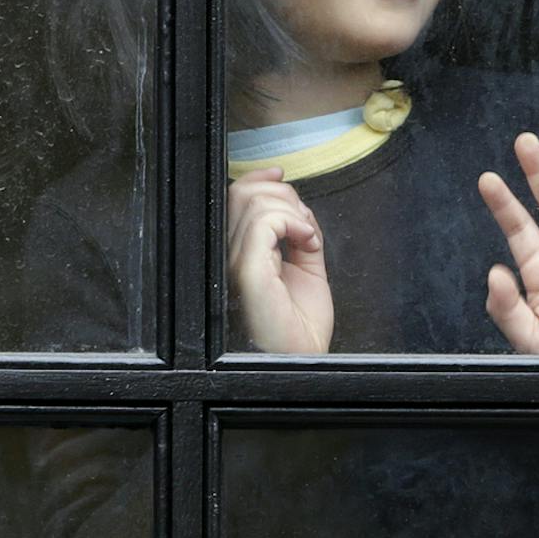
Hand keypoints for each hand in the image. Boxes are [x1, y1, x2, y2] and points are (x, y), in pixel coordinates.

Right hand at [227, 167, 332, 352]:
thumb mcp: (305, 268)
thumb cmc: (301, 327)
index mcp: (240, 254)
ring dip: (295, 212)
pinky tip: (308, 245)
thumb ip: (296, 234)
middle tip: (306, 228)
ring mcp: (236, 263)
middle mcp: (230, 256)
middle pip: (244, 192)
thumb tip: (294, 200)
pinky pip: (265, 222)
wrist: (303, 361)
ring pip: (256, 202)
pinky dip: (295, 223)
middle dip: (284, 194)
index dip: (260, 178)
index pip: (235, 197)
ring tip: (308, 241)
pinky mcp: (248, 272)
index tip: (282, 176)